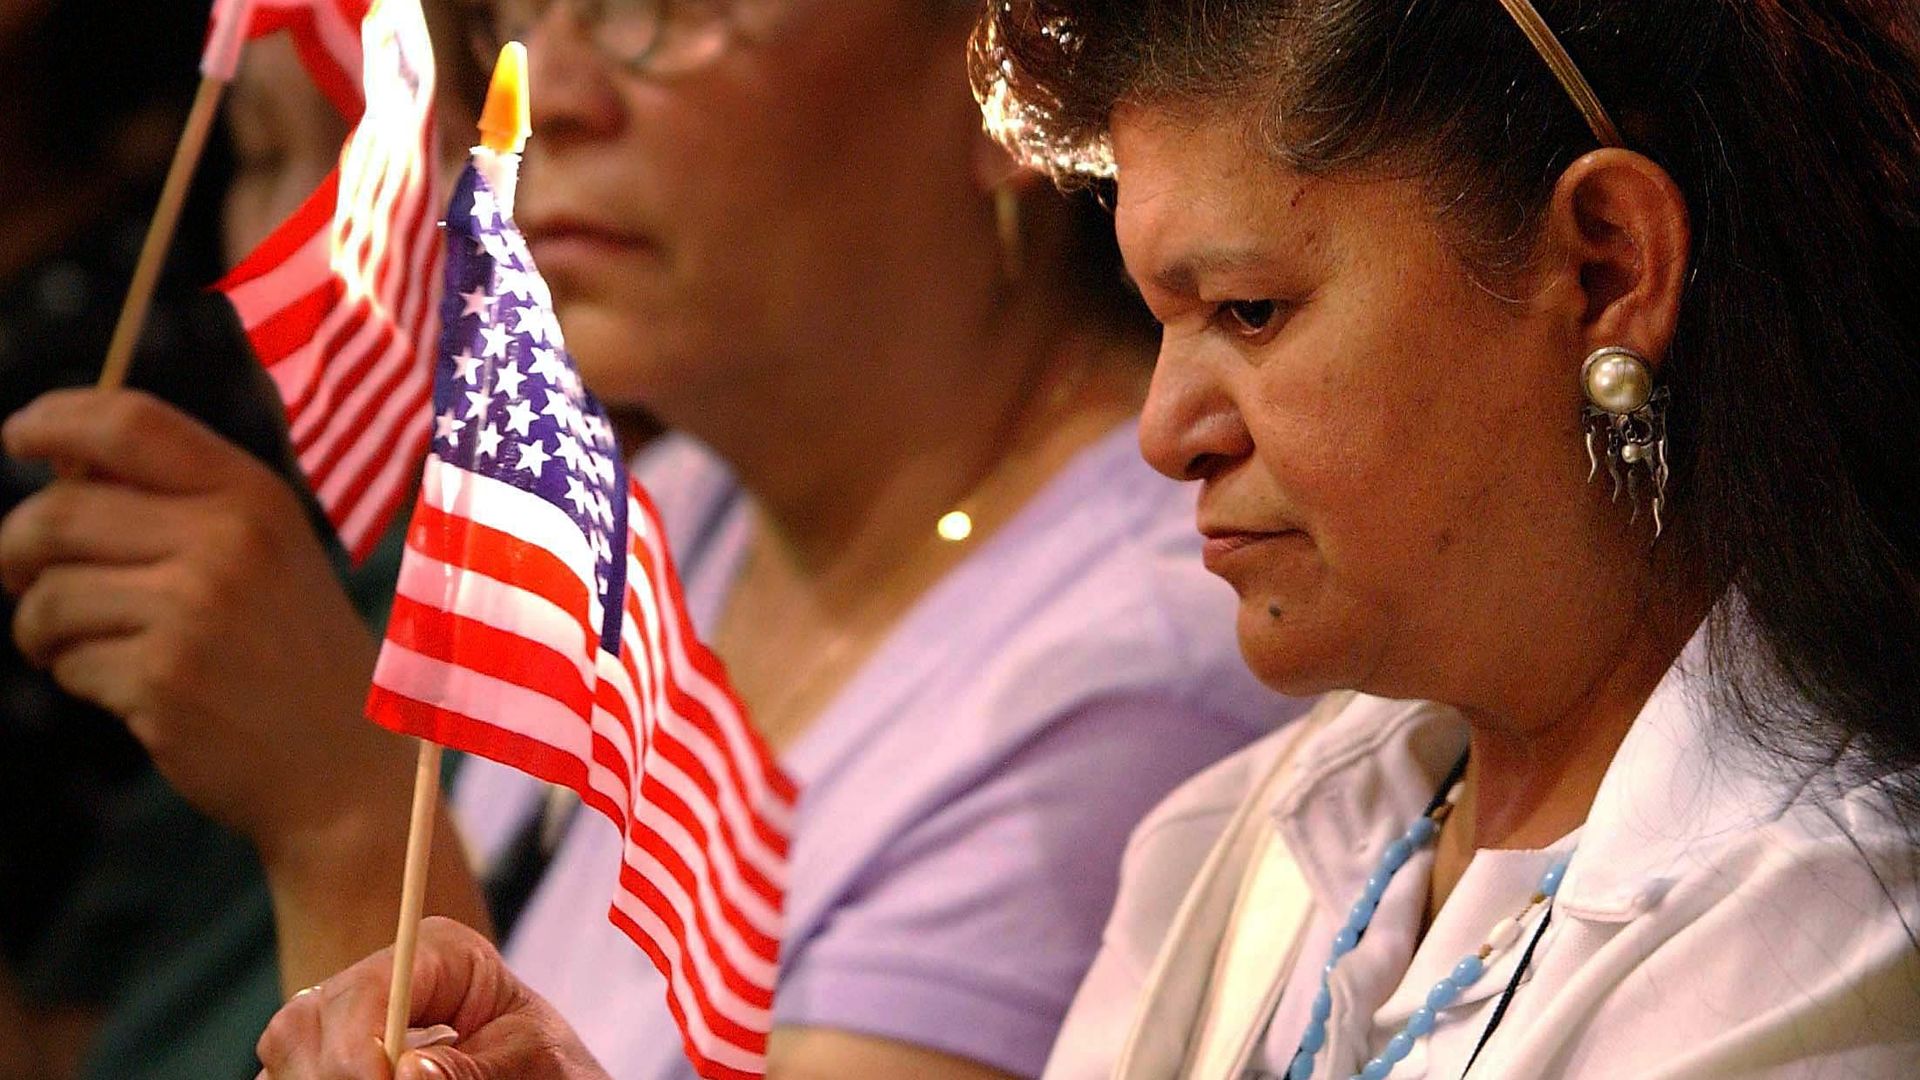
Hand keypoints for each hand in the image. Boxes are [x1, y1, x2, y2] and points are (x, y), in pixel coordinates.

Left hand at [0, 388, 406, 850]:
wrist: (345, 765)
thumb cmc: (293, 654)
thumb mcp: (266, 553)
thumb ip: (184, 503)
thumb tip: (61, 467)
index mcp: (253, 496)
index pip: (130, 424)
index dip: (54, 420)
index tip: (16, 436)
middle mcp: (227, 541)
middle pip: (57, 513)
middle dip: (16, 550)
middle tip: (21, 576)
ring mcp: (195, 611)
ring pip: (47, 594)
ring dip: (41, 626)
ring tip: (77, 645)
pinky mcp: (164, 679)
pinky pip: (67, 662)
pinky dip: (76, 677)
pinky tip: (128, 689)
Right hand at [257, 918, 609, 1079]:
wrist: (544, 1075)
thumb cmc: (546, 1062)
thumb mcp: (529, 1059)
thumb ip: (473, 1068)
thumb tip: (407, 1072)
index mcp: (440, 952)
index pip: (371, 987)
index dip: (359, 1046)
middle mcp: (380, 978)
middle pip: (306, 1022)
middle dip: (333, 1074)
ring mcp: (344, 1018)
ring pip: (284, 1055)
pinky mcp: (328, 1060)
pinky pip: (284, 1079)